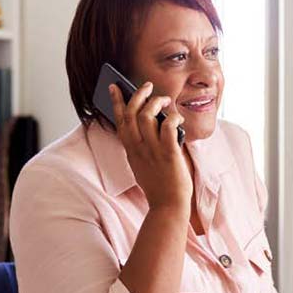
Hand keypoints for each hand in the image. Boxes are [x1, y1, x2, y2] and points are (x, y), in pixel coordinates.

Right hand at [110, 82, 191, 210]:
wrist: (168, 205)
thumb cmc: (158, 185)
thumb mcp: (141, 164)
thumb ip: (141, 146)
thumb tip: (149, 124)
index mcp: (130, 150)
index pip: (119, 120)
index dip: (116, 101)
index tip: (114, 86)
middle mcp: (138, 148)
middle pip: (131, 113)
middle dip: (138, 95)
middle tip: (148, 86)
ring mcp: (152, 150)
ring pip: (146, 115)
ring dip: (156, 102)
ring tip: (165, 101)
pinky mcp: (168, 153)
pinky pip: (168, 126)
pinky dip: (173, 117)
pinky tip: (178, 118)